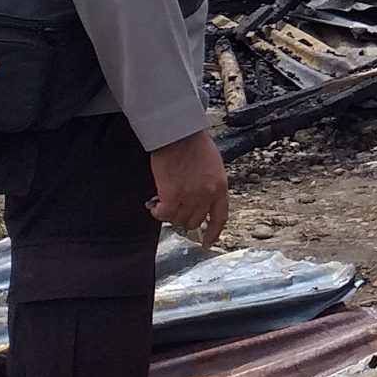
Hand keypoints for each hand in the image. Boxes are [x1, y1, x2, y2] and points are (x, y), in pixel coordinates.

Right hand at [148, 130, 229, 244]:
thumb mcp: (213, 166)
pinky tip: (155, 206)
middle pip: (195, 221)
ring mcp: (191, 196)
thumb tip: (199, 202)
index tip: (207, 243)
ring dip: (171, 214)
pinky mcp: (172, 195)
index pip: (220, 217)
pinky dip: (158, 213)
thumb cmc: (194, 144)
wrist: (179, 133)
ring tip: (164, 203)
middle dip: (184, 218)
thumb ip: (209, 185)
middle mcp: (208, 195)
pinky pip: (164, 215)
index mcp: (221, 187)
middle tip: (175, 208)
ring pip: (179, 220)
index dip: (213, 233)